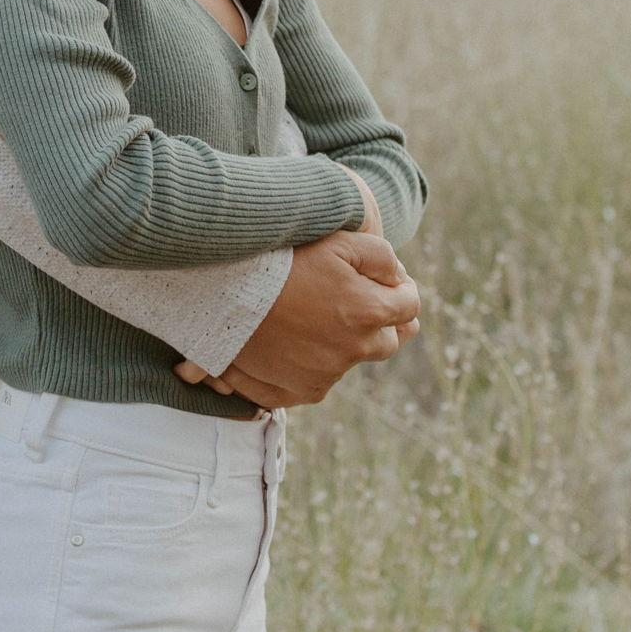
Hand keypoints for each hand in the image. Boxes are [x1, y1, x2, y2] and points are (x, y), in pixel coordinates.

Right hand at [177, 228, 418, 408]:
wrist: (220, 293)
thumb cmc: (279, 259)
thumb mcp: (338, 240)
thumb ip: (382, 257)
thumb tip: (399, 279)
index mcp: (368, 313)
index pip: (410, 306)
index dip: (403, 290)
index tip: (390, 282)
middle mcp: (352, 351)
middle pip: (388, 341)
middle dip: (381, 322)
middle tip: (359, 301)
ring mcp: (324, 375)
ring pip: (351, 360)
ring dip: (345, 341)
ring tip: (316, 316)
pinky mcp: (297, 391)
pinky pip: (319, 381)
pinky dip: (314, 365)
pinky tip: (296, 343)